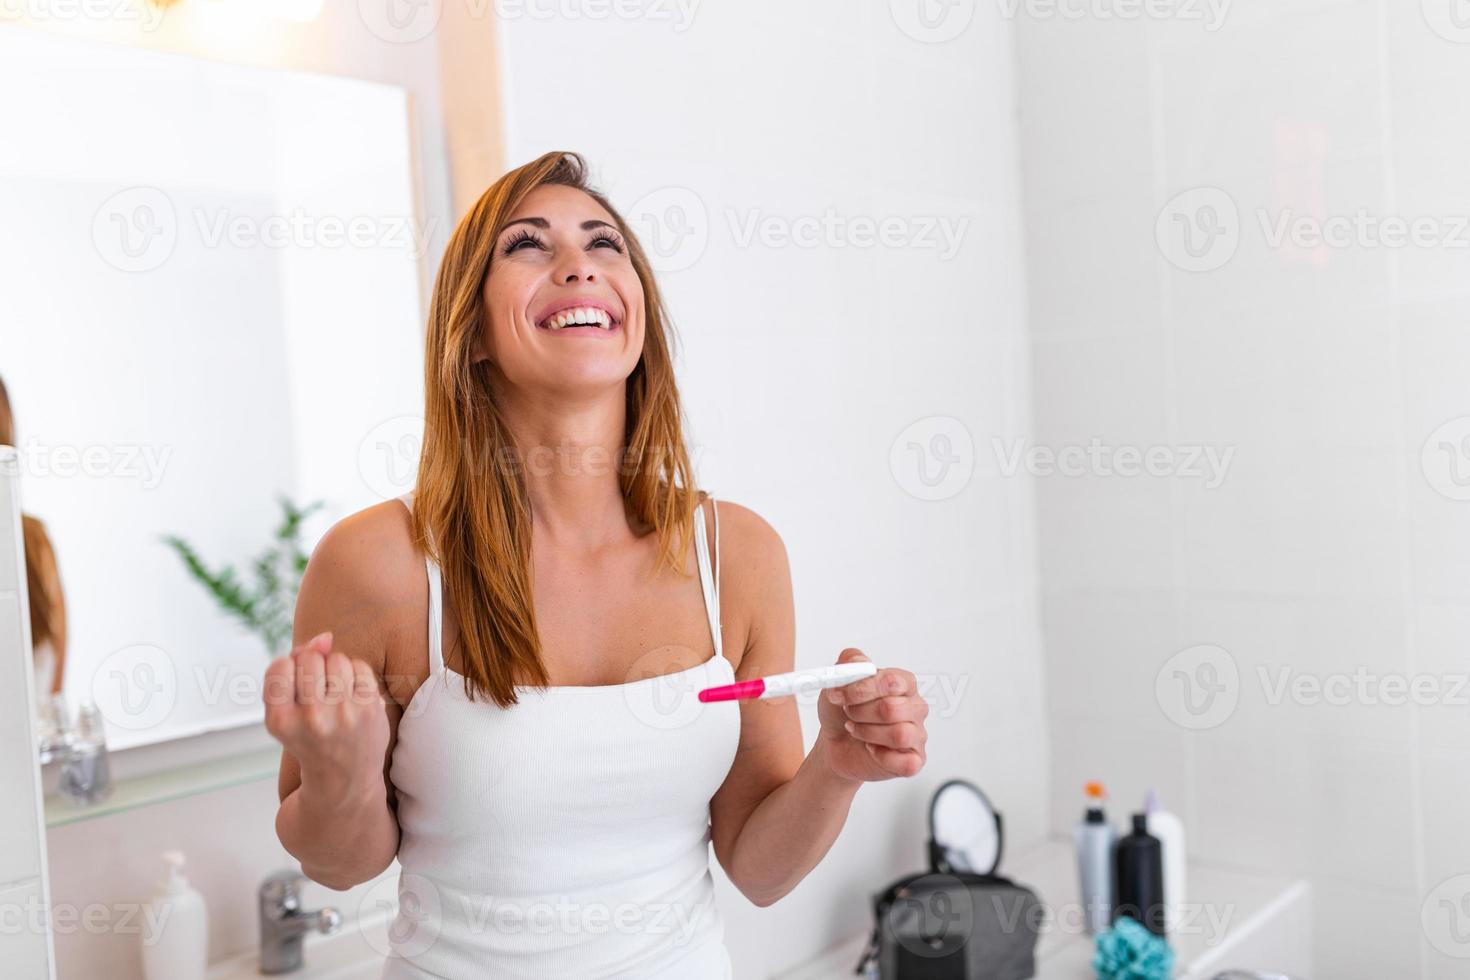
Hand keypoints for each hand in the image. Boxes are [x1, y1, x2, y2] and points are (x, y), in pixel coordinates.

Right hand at [263, 632, 389, 799]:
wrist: (343, 779)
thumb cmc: (309, 739)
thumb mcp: (284, 713)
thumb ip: (291, 671)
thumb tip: (325, 637)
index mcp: (281, 721)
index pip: (279, 666)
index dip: (287, 672)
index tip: (293, 693)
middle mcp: (312, 717)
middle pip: (309, 657)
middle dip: (311, 668)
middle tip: (316, 695)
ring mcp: (344, 713)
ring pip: (336, 658)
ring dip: (334, 670)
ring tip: (334, 697)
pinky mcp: (370, 708)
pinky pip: (359, 666)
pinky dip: (355, 676)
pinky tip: (351, 698)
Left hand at [815, 649, 927, 783]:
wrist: (836, 743)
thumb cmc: (842, 711)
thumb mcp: (838, 682)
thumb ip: (850, 662)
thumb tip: (860, 661)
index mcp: (904, 683)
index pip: (892, 681)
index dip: (862, 689)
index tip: (839, 695)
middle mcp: (915, 707)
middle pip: (893, 709)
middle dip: (860, 712)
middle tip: (848, 713)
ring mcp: (917, 735)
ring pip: (899, 734)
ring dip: (867, 733)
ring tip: (856, 730)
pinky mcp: (914, 760)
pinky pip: (906, 762)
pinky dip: (881, 756)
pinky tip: (871, 749)